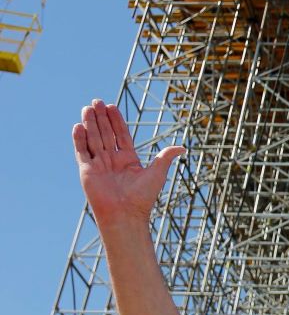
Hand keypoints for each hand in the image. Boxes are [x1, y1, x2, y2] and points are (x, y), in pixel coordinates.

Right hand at [72, 99, 184, 226]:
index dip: (116, 120)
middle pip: (105, 133)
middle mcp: (112, 160)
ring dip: (90, 123)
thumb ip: (166, 157)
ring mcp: (99, 164)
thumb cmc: (142, 197)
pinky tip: (78, 125)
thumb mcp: (157, 173)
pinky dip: (79, 139)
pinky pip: (82, 151)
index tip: (112, 106)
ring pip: (93, 139)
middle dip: (101, 117)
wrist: (125, 213)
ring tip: (88, 107)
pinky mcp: (87, 170)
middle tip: (97, 101)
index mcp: (128, 159)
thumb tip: (183, 147)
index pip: (121, 134)